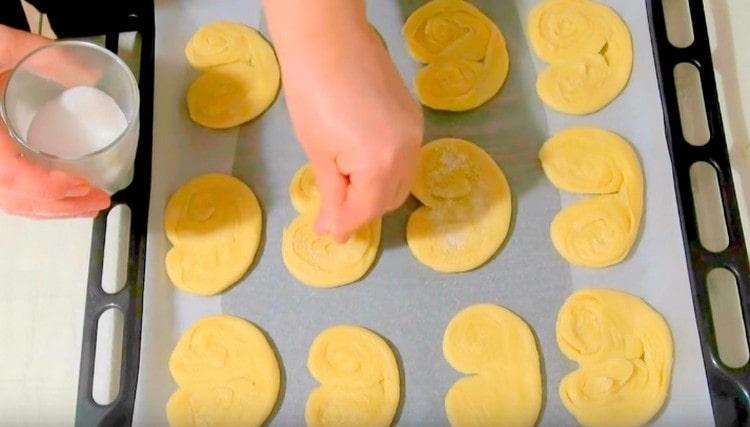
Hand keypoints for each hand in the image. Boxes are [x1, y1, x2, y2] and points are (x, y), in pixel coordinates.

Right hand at [0, 25, 109, 217]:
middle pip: (14, 197)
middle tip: (99, 200)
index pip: (9, 173)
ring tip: (85, 205)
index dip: (47, 185)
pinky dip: (30, 203)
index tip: (82, 183)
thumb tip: (92, 74)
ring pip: (7, 201)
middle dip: (61, 205)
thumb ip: (46, 56)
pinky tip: (54, 200)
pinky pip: (2, 195)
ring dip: (49, 209)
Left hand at [264, 1, 422, 241]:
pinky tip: (362, 164)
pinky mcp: (413, 117)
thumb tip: (333, 230)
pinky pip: (406, 158)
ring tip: (345, 189)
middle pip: (389, 199)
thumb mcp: (318, 153)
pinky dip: (386, 171)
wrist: (328, 39)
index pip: (367, 210)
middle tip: (331, 213)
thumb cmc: (312, 94)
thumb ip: (332, 196)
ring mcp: (415, 132)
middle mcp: (408, 151)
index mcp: (381, 162)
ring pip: (402, 181)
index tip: (325, 233)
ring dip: (376, 193)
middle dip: (361, 211)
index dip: (344, 225)